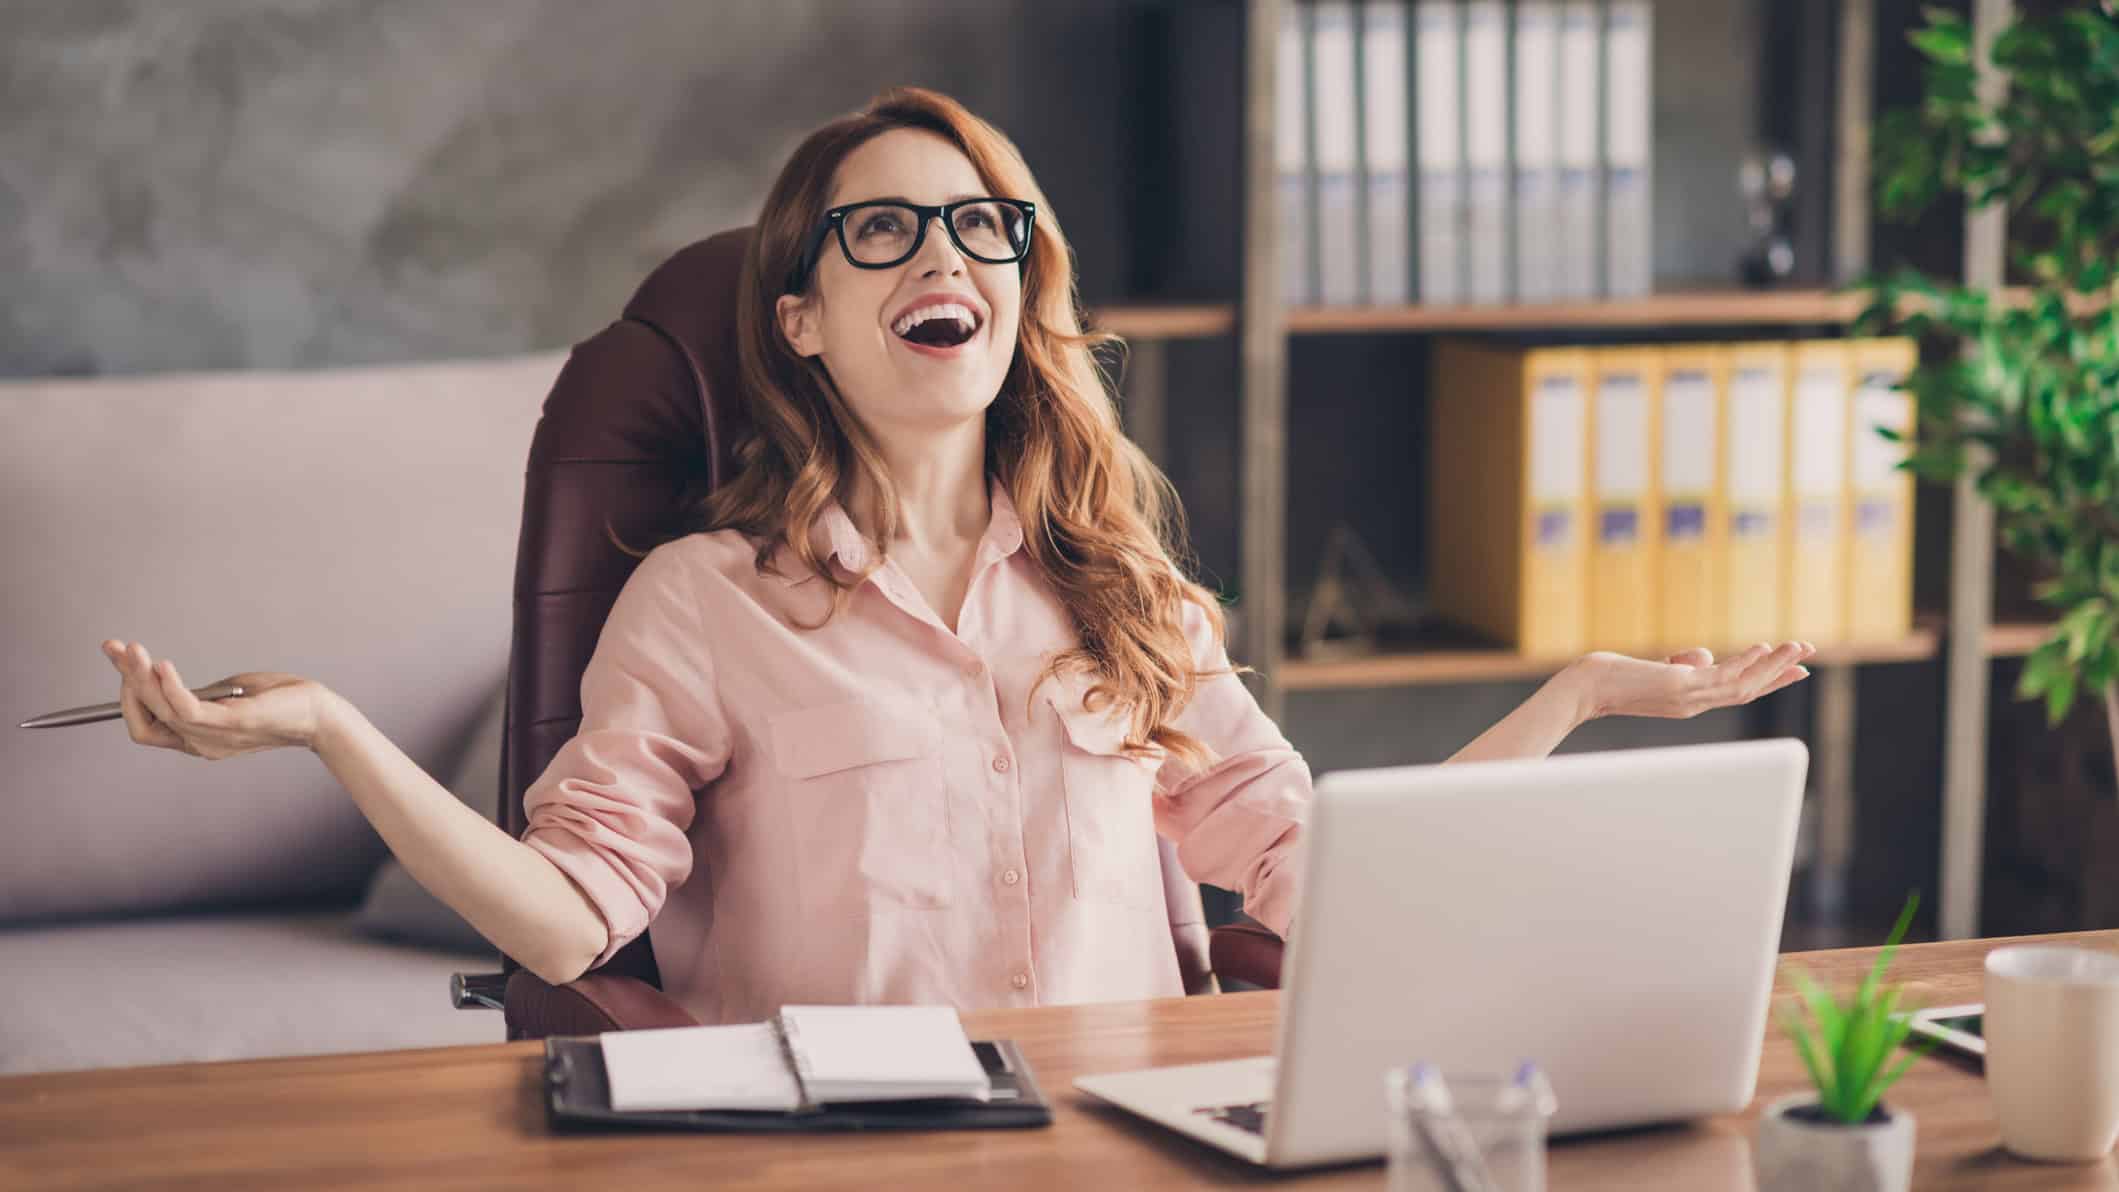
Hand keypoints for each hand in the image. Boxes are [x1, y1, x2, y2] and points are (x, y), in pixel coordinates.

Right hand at [101, 639, 333, 758]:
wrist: (320, 715)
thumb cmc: (280, 703)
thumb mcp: (228, 696)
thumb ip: (198, 692)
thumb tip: (167, 675)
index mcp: (195, 738)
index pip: (144, 727)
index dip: (128, 697)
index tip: (124, 664)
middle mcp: (199, 743)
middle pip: (143, 717)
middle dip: (124, 679)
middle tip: (114, 648)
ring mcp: (213, 737)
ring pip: (160, 710)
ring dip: (140, 676)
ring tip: (132, 650)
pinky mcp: (231, 724)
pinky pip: (188, 709)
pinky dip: (171, 686)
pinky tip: (162, 665)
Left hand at [1571, 642, 1816, 721]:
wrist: (1582, 690)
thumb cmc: (1609, 679)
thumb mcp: (1655, 670)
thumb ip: (1681, 666)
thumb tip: (1699, 656)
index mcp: (1690, 702)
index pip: (1736, 692)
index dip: (1766, 681)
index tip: (1793, 669)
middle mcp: (1694, 705)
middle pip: (1748, 690)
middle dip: (1779, 674)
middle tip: (1808, 659)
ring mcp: (1689, 698)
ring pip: (1743, 685)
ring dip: (1773, 666)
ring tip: (1799, 647)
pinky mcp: (1680, 688)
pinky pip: (1722, 677)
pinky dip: (1746, 663)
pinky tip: (1764, 647)